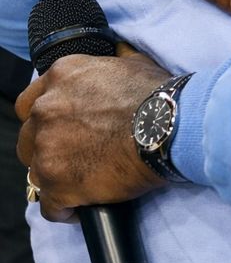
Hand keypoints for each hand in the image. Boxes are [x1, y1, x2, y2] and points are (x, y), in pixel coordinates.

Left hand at [16, 49, 168, 222]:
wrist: (169, 128)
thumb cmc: (157, 97)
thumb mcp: (133, 63)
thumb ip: (113, 61)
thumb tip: (117, 53)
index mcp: (61, 77)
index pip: (30, 104)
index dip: (45, 120)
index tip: (59, 130)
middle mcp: (46, 110)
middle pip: (28, 138)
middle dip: (47, 149)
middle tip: (73, 158)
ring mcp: (48, 148)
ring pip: (36, 172)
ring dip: (55, 178)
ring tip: (80, 185)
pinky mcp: (57, 183)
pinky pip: (50, 206)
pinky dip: (64, 209)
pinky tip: (79, 208)